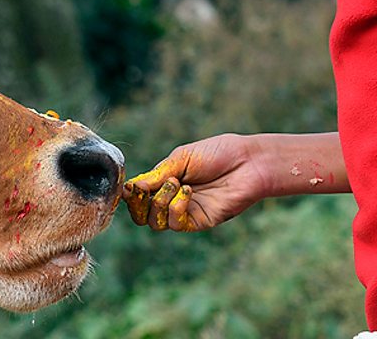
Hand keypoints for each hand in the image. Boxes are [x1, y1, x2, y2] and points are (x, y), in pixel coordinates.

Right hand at [122, 134, 269, 231]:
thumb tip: (129, 188)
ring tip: (175, 184)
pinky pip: (176, 223)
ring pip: (155, 222)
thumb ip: (157, 175)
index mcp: (164, 182)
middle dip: (137, 204)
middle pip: (141, 216)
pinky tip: (188, 191)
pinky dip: (176, 208)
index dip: (129, 194)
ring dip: (159, 202)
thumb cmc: (217, 153)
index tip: (129, 186)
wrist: (247, 162)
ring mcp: (185, 212)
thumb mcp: (181, 158)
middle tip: (144, 190)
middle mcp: (172, 200)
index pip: (137, 196)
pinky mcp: (200, 221)